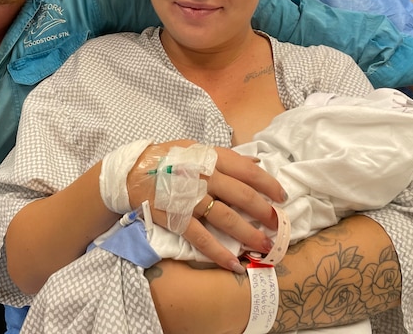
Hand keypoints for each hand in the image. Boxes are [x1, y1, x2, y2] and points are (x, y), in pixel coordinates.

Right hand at [127, 139, 285, 272]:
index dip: (268, 184)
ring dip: (248, 234)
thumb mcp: (195, 148)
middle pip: (241, 196)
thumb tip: (256, 161)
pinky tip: (234, 265)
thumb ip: (225, 156)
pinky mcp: (175, 217)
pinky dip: (218, 253)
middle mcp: (202, 176)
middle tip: (279, 225)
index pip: (247, 171)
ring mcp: (189, 198)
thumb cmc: (166, 158)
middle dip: (264, 212)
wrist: (130, 172)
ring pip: (225, 218)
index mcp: (209, 157)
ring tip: (265, 246)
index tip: (282, 197)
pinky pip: (200, 238)